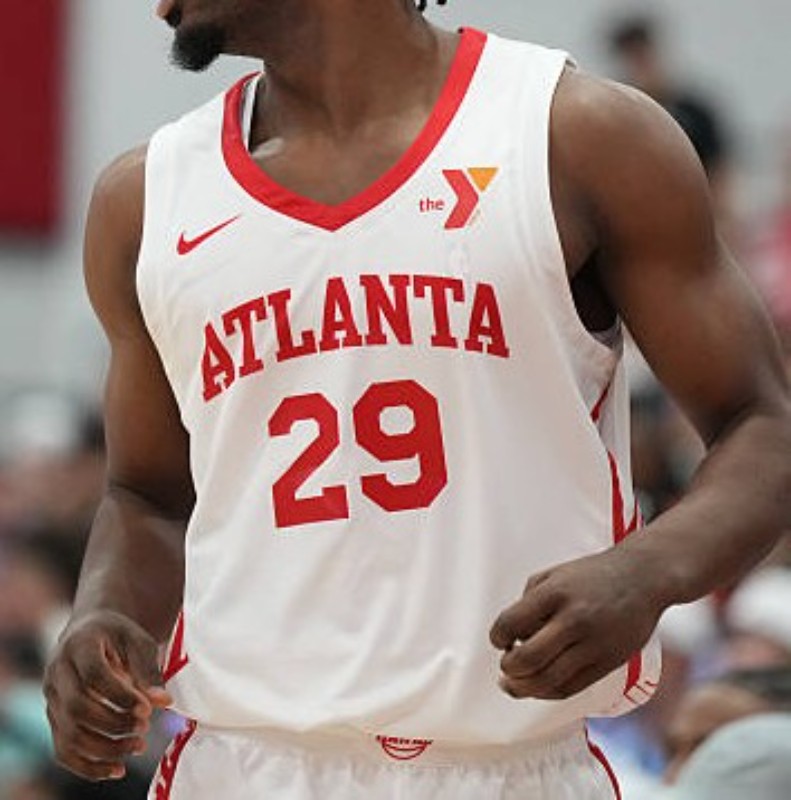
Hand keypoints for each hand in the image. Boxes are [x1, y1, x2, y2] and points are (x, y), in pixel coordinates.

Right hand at [43, 611, 172, 781]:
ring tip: (139, 747)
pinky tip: (117, 769)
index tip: (147, 709)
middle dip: (114, 723)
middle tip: (145, 727)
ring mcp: (51, 698)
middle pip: (77, 707)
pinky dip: (88, 766)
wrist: (90, 632)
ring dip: (105, 749)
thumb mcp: (138, 642)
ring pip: (68, 734)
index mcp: (79, 644)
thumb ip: (149, 670)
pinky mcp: (54, 719)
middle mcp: (57, 672)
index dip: (120, 696)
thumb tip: (163, 702)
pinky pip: (63, 750)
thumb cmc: (119, 636)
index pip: (93, 675)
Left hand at [490, 548, 663, 699]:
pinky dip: (548, 692)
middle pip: (528, 658)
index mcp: (555, 592)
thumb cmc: (594, 575)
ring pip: (548, 680)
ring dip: (523, 688)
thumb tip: (512, 634)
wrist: (643, 578)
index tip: (499, 640)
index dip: (498, 637)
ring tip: (513, 684)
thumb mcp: (554, 574)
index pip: (511, 623)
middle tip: (506, 664)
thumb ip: (529, 599)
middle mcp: (573, 619)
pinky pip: (571, 688)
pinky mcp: (608, 662)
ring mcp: (593, 643)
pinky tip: (539, 686)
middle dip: (508, 667)